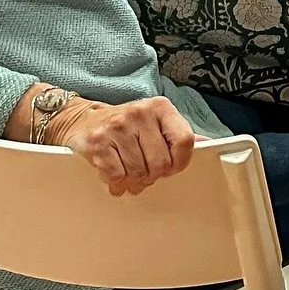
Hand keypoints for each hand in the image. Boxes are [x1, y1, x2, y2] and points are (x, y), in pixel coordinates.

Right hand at [46, 95, 195, 196]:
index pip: (184, 141)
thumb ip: (178, 134)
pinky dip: (116, 182)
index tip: (170, 168)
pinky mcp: (97, 143)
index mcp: (160, 107)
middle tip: (144, 172)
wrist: (82, 119)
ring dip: (133, 180)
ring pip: (138, 172)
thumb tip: (207, 144)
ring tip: (127, 172)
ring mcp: (117, 127)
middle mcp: (139, 113)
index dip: (179, 162)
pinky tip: (114, 174)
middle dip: (153, 175)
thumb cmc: (124, 125)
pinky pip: (116, 176)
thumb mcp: (154, 122)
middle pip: (160, 163)